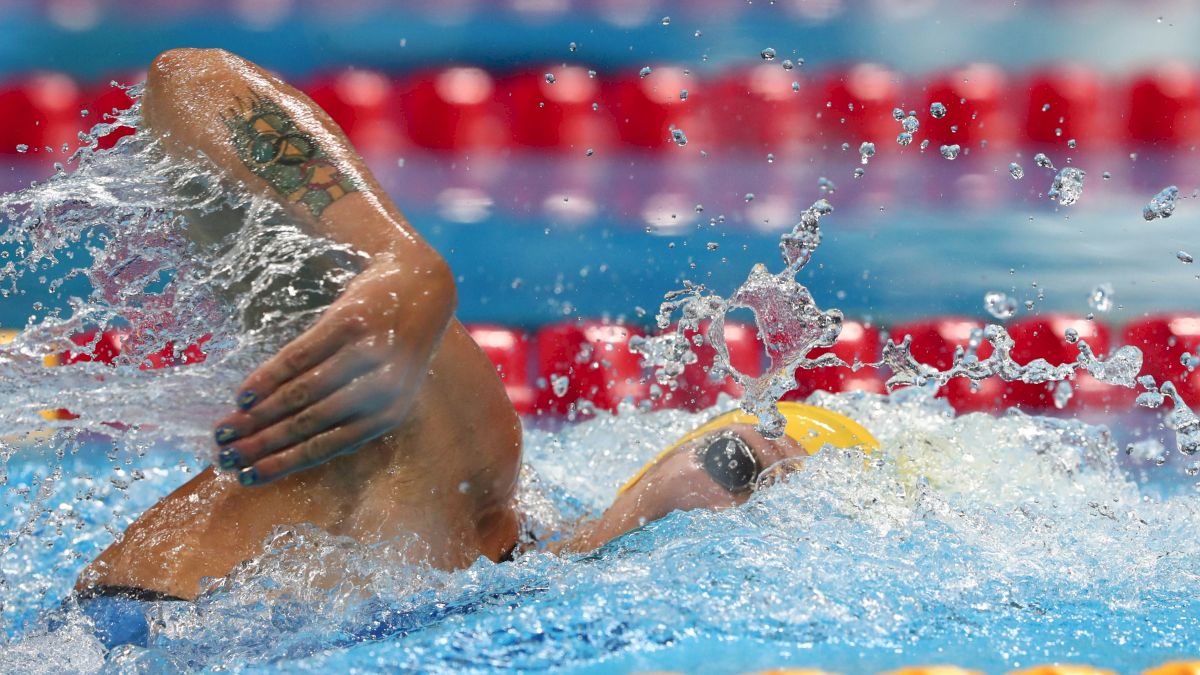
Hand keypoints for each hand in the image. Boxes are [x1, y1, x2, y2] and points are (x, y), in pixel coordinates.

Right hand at [211, 258, 454, 484]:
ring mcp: (366, 354)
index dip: (282, 464)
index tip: (246, 478)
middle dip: (261, 444)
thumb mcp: (384, 387)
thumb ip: (348, 416)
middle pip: (308, 423)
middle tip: (223, 457)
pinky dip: (267, 377)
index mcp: (390, 414)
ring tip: (225, 429)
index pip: (326, 447)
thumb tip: (286, 448)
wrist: (421, 285)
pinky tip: (243, 394)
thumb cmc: (393, 345)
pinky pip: (299, 356)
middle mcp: (382, 389)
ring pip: (300, 393)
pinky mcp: (350, 322)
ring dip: (256, 415)